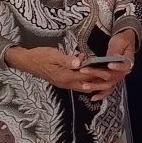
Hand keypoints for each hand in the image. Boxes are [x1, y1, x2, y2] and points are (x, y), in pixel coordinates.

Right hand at [5, 43, 130, 101]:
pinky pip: (79, 86)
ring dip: (95, 85)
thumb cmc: (40, 56)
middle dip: (101, 83)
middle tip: (114, 79)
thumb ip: (67, 59)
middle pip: (88, 85)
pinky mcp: (63, 82)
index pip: (86, 76)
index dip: (99, 74)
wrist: (27, 62)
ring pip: (84, 87)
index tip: (111, 72)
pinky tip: (93, 81)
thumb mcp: (53, 55)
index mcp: (65, 76)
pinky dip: (88, 84)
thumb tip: (80, 62)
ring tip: (108, 82)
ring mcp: (65, 84)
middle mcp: (67, 83)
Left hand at [84, 29, 138, 100]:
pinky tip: (93, 98)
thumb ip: (115, 49)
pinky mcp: (112, 80)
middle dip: (97, 74)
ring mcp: (117, 77)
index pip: (125, 66)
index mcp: (128, 61)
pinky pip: (107, 90)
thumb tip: (112, 57)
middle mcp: (123, 72)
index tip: (109, 64)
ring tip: (84, 85)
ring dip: (96, 86)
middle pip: (112, 76)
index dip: (118, 66)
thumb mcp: (120, 41)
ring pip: (108, 85)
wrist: (124, 44)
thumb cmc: (122, 41)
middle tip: (84, 70)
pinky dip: (101, 95)